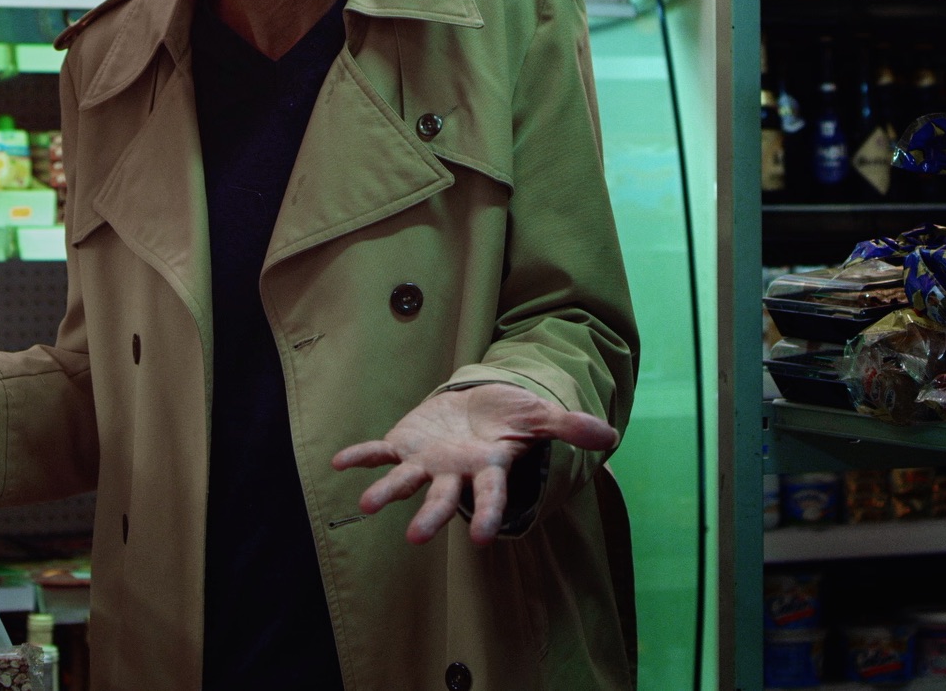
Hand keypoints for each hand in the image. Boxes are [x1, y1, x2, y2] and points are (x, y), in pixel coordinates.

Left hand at [330, 383, 616, 545]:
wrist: (480, 405)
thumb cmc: (511, 418)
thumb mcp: (540, 417)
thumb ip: (568, 427)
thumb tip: (609, 436)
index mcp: (488, 469)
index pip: (490, 496)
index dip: (488, 515)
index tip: (485, 540)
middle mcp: (455, 473)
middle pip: (443, 499)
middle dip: (431, 517)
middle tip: (415, 537)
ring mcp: (428, 461)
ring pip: (406, 481)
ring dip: (386, 492)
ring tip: (364, 506)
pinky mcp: (405, 444)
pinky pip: (380, 451)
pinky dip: (361, 456)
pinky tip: (337, 462)